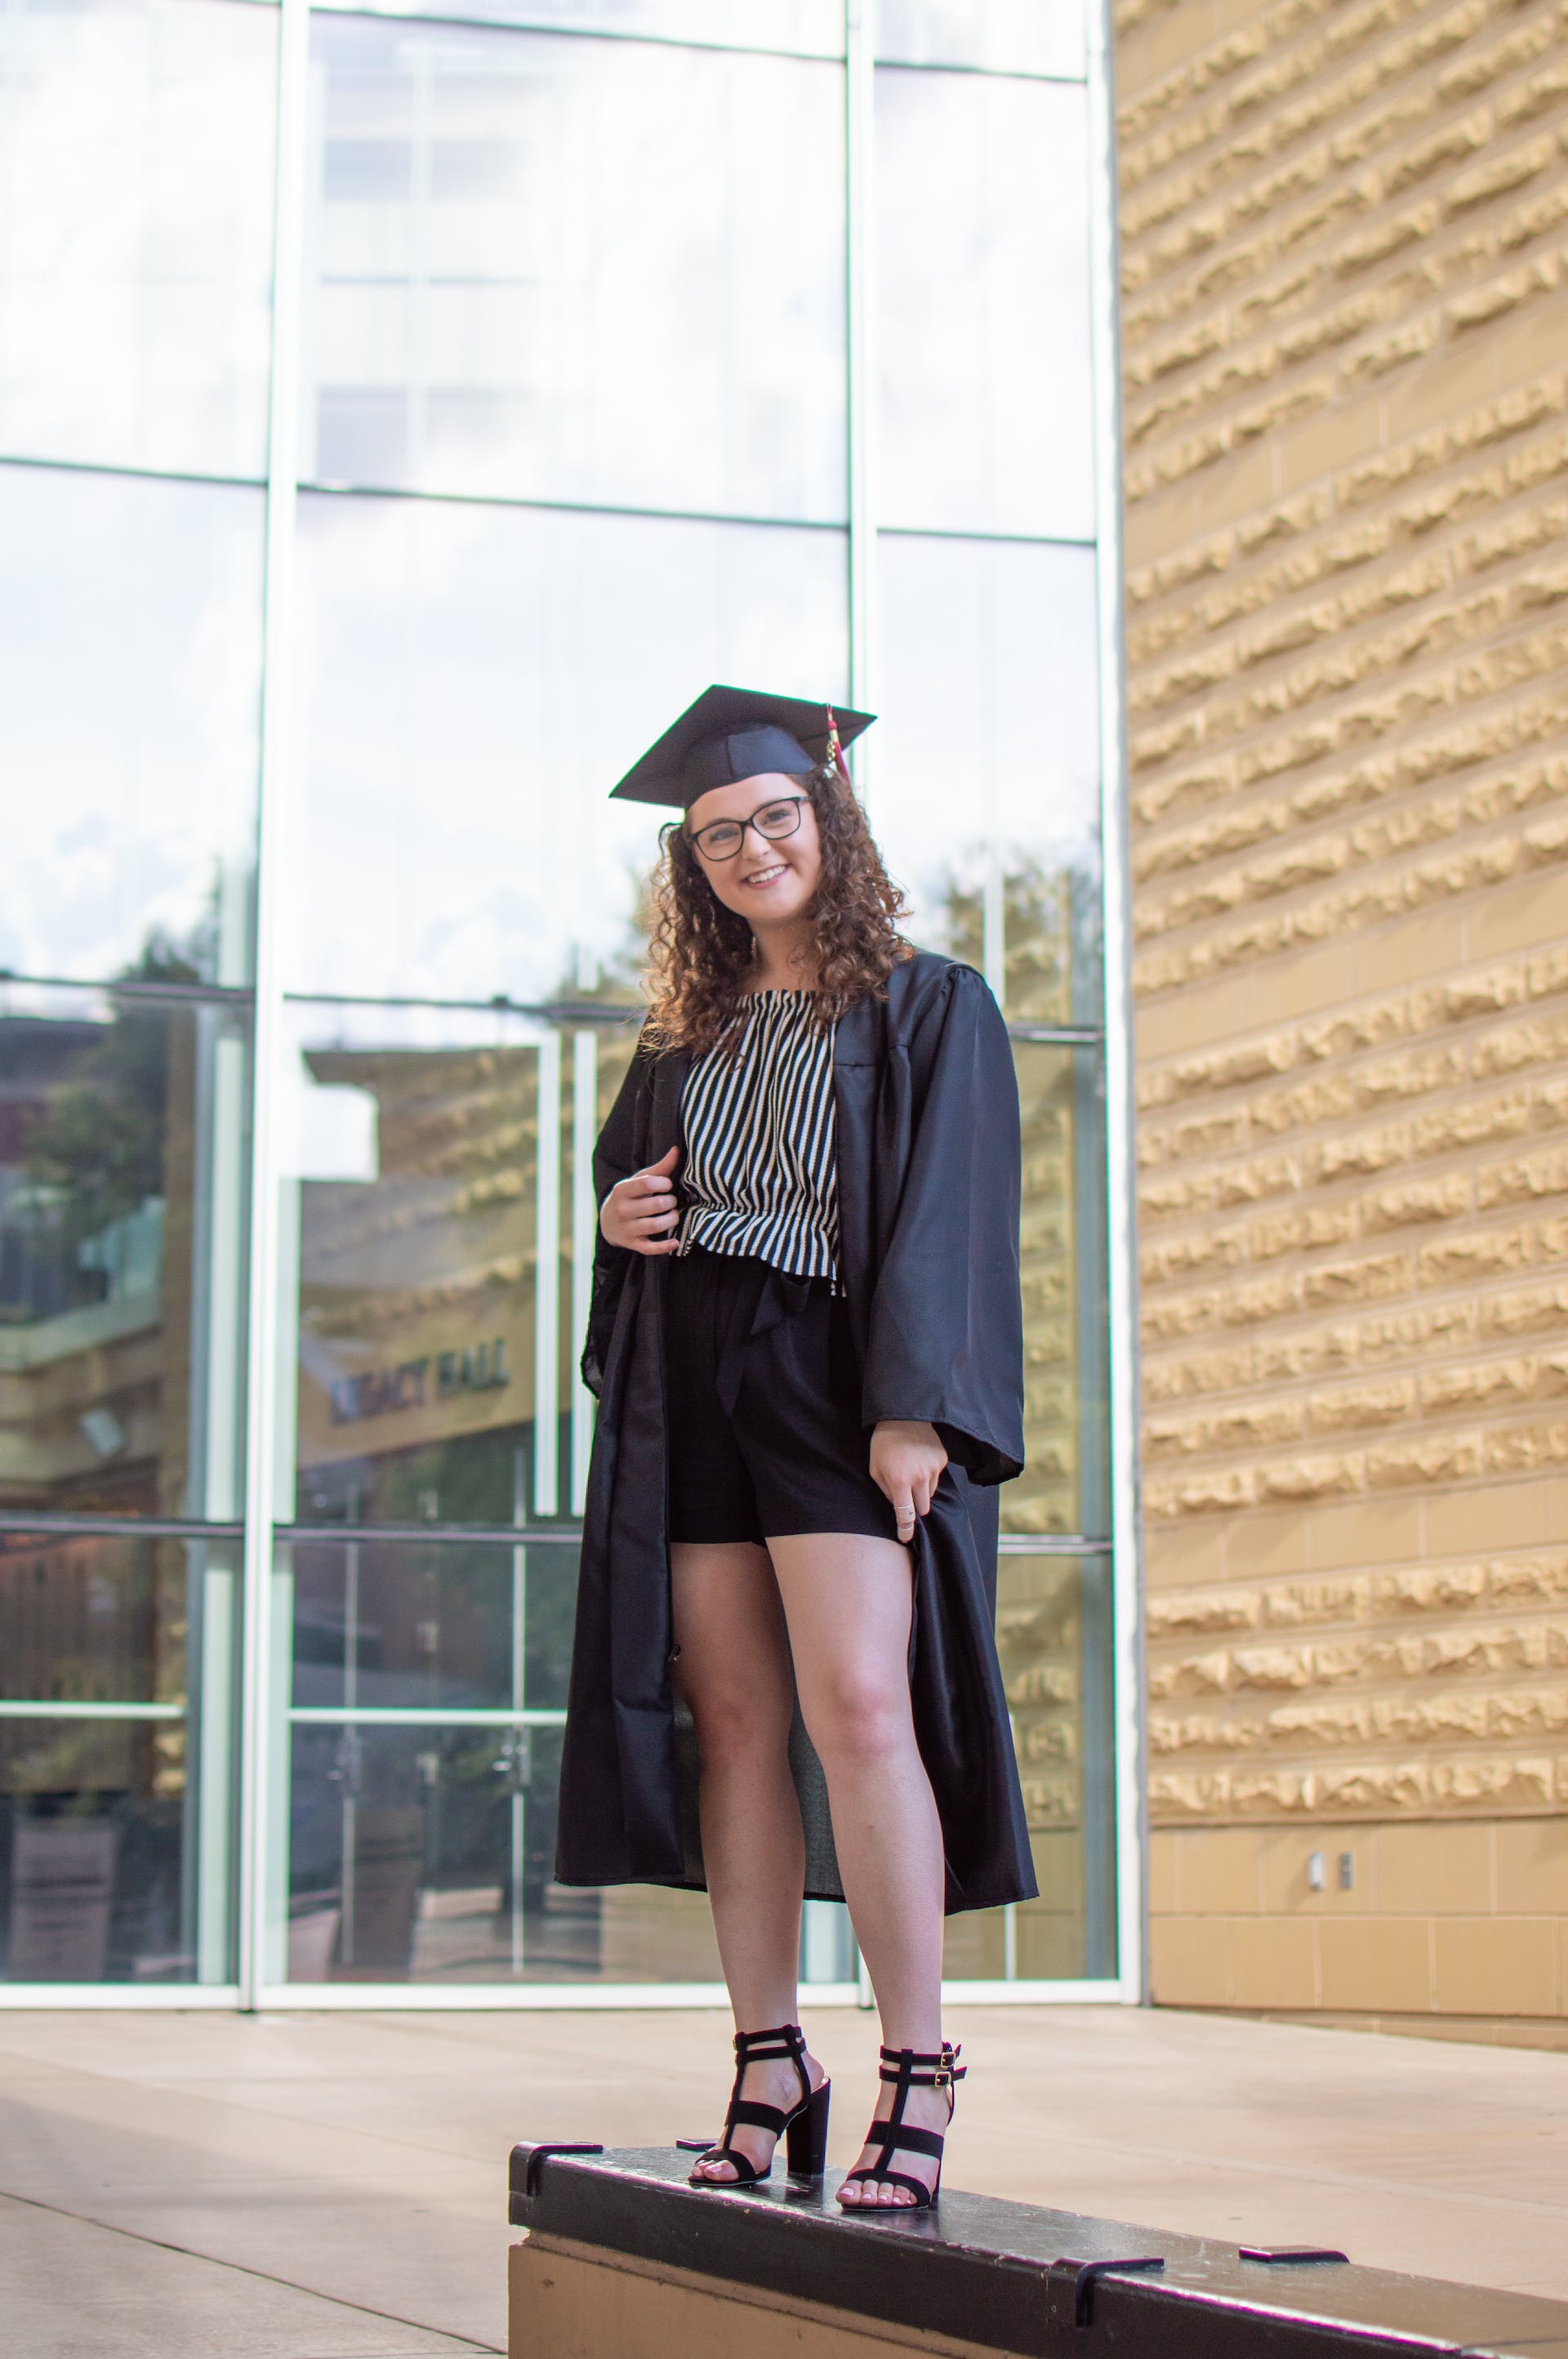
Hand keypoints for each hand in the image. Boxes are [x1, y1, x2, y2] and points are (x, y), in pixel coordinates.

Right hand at [600, 1145, 679, 1255]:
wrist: (608, 1222)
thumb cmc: (630, 1196)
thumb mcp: (638, 1181)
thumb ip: (659, 1168)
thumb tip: (676, 1150)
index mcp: (621, 1190)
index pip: (647, 1183)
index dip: (664, 1183)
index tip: (668, 1185)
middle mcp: (622, 1210)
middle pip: (656, 1205)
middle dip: (671, 1202)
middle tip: (672, 1201)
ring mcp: (626, 1229)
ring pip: (655, 1225)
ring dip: (672, 1219)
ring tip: (673, 1215)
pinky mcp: (633, 1245)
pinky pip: (650, 1249)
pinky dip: (665, 1247)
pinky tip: (676, 1241)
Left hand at [869, 1420, 947, 1543]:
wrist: (902, 1415)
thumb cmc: (883, 1443)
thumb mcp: (875, 1468)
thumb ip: (885, 1491)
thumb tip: (897, 1506)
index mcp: (900, 1481)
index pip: (906, 1514)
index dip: (906, 1529)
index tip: (906, 1537)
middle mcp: (919, 1477)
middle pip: (923, 1507)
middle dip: (914, 1506)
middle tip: (906, 1493)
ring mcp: (933, 1468)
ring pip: (931, 1492)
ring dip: (922, 1489)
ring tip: (911, 1469)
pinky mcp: (942, 1459)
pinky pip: (937, 1476)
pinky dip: (929, 1474)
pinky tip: (919, 1459)